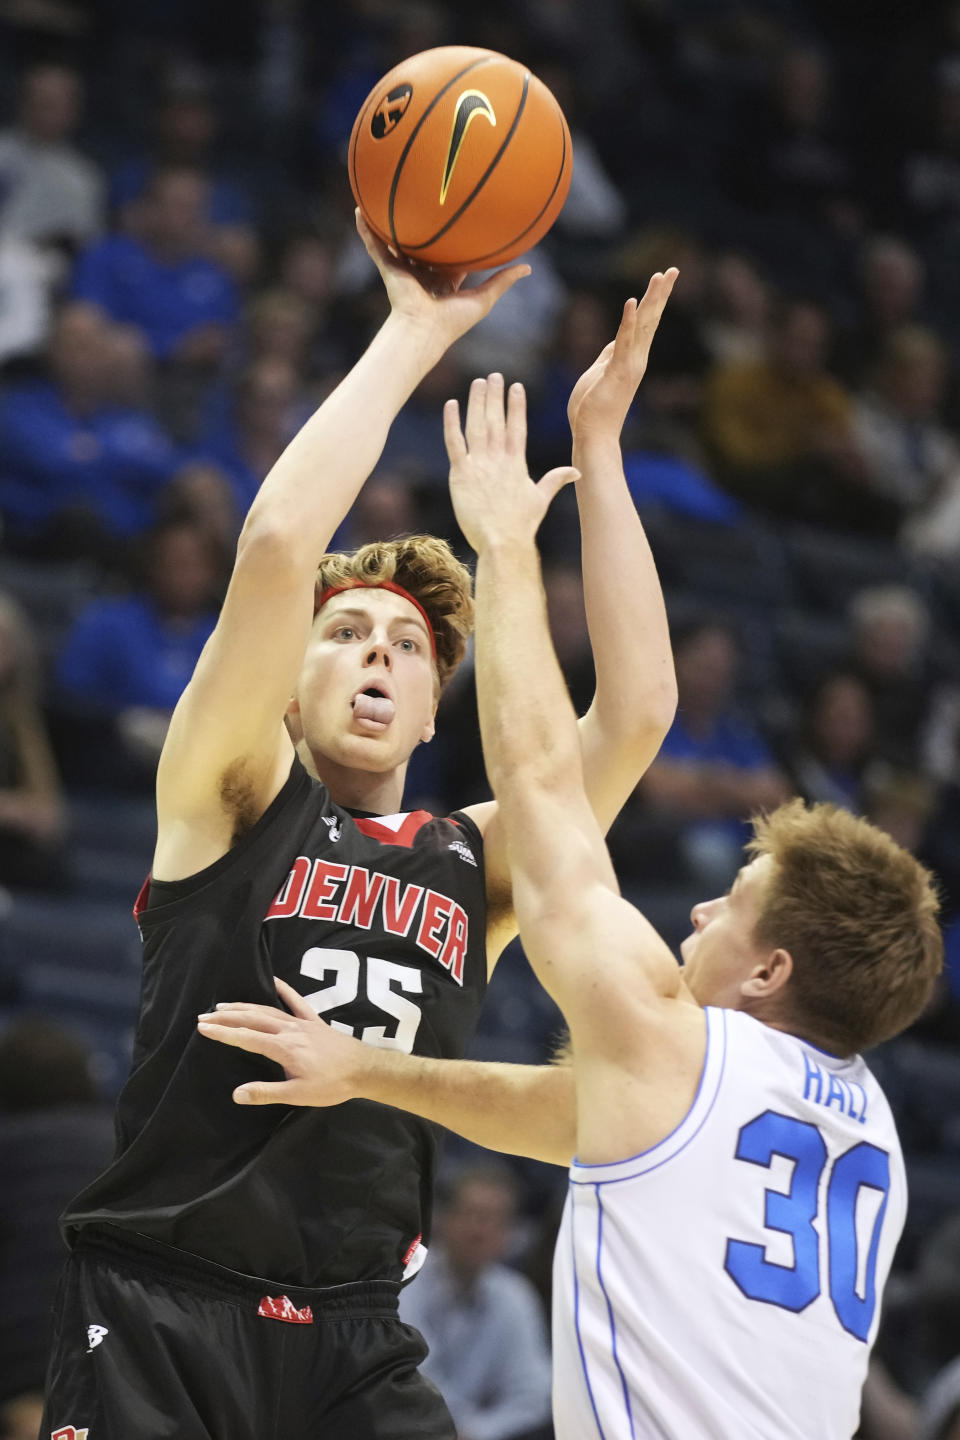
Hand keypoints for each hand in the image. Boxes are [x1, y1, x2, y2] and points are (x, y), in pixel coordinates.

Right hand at [197, 977, 371, 1106]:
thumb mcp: (298, 1095)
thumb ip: (266, 1093)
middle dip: (226, 1017)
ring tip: (222, 1005)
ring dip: (243, 1006)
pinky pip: (296, 1000)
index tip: (202, 1028)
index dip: (223, 1033)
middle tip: (203, 1017)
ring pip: (267, 1009)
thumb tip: (236, 1094)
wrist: (364, 1069)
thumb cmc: (332, 1084)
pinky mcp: (314, 1021)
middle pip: (251, 1019)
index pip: (245, 1038)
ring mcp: (301, 1022)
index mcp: (282, 1048)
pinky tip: (273, 980)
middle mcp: (289, 1030)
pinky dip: (283, 989)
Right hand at [355, 209, 528, 350]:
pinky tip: (360, 210)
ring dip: (389, 223)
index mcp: (444, 280)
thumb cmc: (454, 322)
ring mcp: (404, 271)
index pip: (449, 256)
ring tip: (384, 199)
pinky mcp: (389, 269)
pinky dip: (367, 230)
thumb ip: (503, 281)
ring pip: (397, 242)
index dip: (454, 241)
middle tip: (425, 202)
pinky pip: (375, 246)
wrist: (424, 331)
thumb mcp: (485, 299)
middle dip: (422, 229)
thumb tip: (528, 268)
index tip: (459, 223)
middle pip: (422, 246)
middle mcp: (423, 274)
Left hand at [444, 373, 577, 552]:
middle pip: (496, 420)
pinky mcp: (461, 474)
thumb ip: (555, 480)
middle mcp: (498, 459)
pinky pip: (455, 443)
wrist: (503, 542)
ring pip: (476, 426)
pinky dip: (451, 423)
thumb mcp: (540, 499)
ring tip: (478, 382)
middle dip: (495, 396)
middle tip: (493, 375)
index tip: (515, 386)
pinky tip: (451, 405)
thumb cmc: (522, 525)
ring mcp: (479, 465)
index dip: (516, 405)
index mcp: (516, 463)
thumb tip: (577, 472)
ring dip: (477, 402)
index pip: (516, 427)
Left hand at [566, 270, 678, 440]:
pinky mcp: (617, 372)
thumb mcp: (599, 373)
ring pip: (642, 326)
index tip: (662, 277)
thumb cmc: (592, 410)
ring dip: (651, 300)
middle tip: (672, 269)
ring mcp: (629, 365)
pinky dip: (627, 322)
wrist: (594, 437)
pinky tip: (632, 303)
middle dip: (660, 293)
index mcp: (631, 358)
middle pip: (650, 319)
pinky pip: (622, 342)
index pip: (644, 323)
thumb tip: (613, 341)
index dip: (653, 300)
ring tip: (660, 277)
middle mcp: (636, 359)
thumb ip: (608, 356)